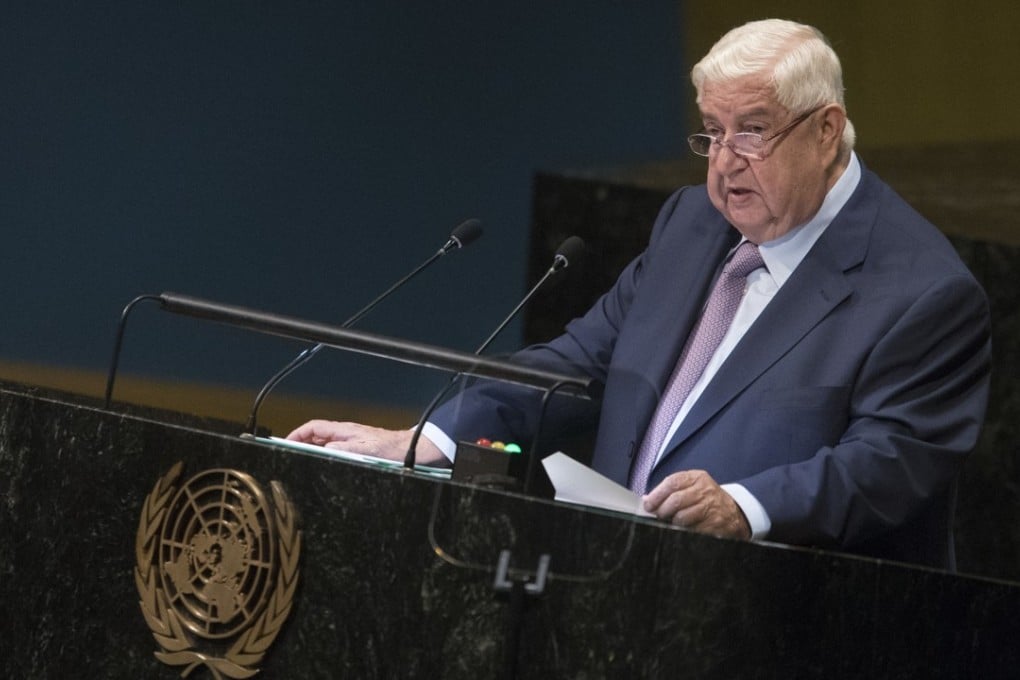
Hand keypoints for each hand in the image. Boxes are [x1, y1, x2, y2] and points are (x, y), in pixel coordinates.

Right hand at [285, 420, 447, 465]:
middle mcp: (344, 435)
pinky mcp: (355, 451)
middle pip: (315, 436)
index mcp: (342, 430)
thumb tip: (322, 450)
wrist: (406, 451)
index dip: (296, 434)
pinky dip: (324, 458)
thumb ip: (340, 449)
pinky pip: (334, 453)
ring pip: (323, 445)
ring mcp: (349, 442)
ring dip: (311, 451)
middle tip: (288, 455)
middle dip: (300, 444)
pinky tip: (323, 467)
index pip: (312, 428)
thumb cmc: (388, 449)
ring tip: (301, 462)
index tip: (285, 443)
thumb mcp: (361, 450)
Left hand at [642, 470, 750, 539]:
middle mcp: (705, 490)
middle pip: (675, 500)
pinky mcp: (714, 524)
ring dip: (672, 522)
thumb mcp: (692, 487)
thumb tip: (647, 499)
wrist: (734, 512)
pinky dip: (684, 530)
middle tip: (658, 515)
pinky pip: (691, 530)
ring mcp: (711, 507)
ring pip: (682, 517)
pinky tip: (684, 528)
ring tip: (672, 522)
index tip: (648, 504)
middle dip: (662, 511)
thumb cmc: (707, 499)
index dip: (657, 494)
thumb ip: (670, 490)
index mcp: (697, 478)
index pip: (672, 482)